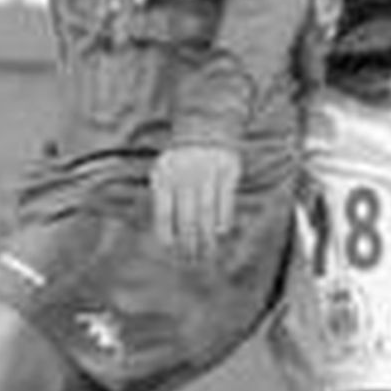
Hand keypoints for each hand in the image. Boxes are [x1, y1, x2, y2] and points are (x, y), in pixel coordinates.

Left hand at [152, 142, 240, 264]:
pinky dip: (223, 220)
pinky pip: (226, 203)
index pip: (165, 215)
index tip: (171, 252)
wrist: (205, 128)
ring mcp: (207, 172)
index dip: (168, 237)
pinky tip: (219, 234)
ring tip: (206, 255)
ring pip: (207, 214)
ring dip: (206, 239)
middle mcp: (185, 174)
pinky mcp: (228, 171)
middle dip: (189, 245)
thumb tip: (165, 242)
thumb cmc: (180, 162)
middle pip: (187, 219)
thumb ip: (163, 202)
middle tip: (190, 262)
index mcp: (164, 177)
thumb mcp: (164, 174)